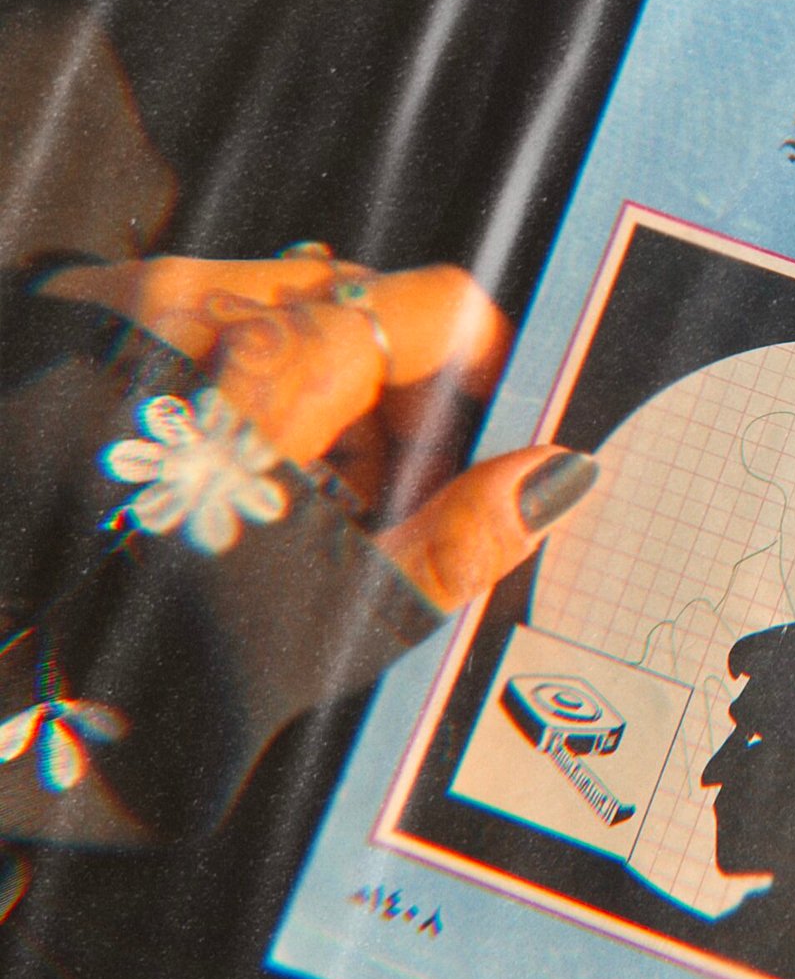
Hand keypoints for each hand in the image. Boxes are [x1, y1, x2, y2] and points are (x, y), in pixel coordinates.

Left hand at [44, 253, 590, 609]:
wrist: (8, 672)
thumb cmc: (152, 650)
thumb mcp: (332, 615)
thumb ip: (462, 536)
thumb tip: (557, 477)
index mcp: (278, 367)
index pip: (440, 307)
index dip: (476, 382)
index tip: (464, 448)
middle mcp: (199, 306)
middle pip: (364, 306)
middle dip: (391, 398)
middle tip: (370, 501)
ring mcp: (128, 306)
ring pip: (282, 309)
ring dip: (313, 388)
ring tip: (284, 498)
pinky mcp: (81, 324)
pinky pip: (197, 318)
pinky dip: (233, 378)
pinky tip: (215, 470)